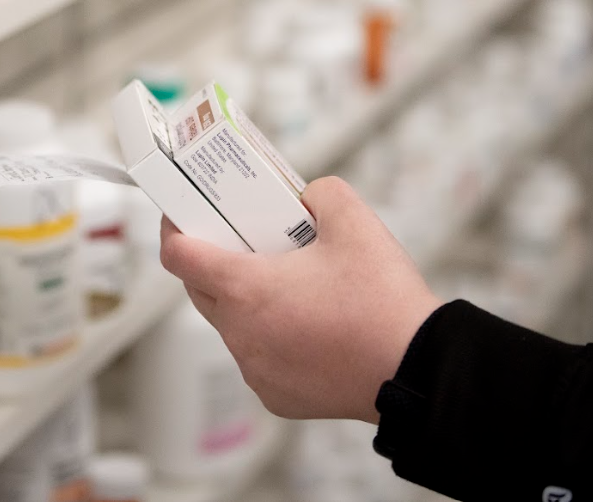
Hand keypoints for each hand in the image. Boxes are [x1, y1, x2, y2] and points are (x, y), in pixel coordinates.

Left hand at [160, 176, 442, 422]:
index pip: (178, 255)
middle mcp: (239, 333)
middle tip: (242, 239)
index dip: (174, 229)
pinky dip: (272, 338)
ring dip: (246, 302)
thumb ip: (320, 194)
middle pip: (200, 289)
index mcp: (245, 288)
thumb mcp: (354, 221)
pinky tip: (308, 325)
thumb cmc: (383, 301)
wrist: (418, 371)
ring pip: (232, 325)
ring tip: (288, 283)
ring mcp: (256, 370)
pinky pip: (259, 358)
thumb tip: (306, 198)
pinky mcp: (276, 397)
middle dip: (213, 261)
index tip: (182, 215)